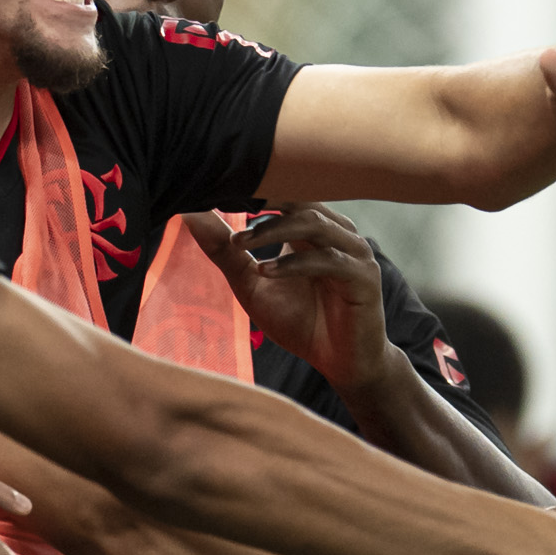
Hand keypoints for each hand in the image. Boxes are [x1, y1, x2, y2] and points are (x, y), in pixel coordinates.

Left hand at [189, 208, 394, 401]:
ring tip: (239, 244)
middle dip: (260, 202)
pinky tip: (265, 271)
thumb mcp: (252, 285)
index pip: (283, 195)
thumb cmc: (300, 321)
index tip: (213, 192)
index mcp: (312, 228)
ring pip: (313, 224)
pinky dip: (293, 263)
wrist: (341, 363)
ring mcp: (354, 252)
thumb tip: (191, 217)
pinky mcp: (364, 277)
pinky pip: (327, 260)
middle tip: (223, 208)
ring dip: (273, 229)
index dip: (251, 191)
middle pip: (299, 200)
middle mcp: (336, 232)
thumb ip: (226, 253)